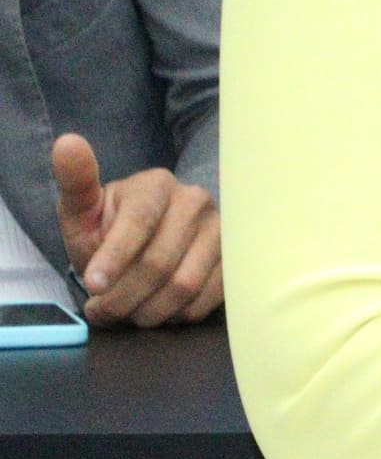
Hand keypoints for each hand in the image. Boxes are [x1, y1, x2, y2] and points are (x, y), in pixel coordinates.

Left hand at [52, 134, 220, 327]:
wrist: (148, 244)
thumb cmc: (108, 230)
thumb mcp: (83, 210)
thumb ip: (75, 182)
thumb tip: (66, 143)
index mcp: (157, 184)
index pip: (139, 222)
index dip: (114, 258)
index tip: (94, 285)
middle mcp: (196, 201)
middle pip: (160, 262)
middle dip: (123, 297)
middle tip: (102, 311)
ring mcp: (222, 230)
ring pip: (185, 285)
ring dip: (148, 311)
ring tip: (127, 312)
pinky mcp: (235, 259)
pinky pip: (208, 299)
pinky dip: (175, 316)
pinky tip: (158, 310)